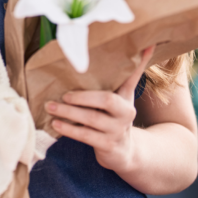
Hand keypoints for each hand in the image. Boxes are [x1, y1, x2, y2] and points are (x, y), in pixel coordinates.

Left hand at [46, 46, 154, 173]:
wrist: (124, 152)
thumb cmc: (113, 119)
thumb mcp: (118, 100)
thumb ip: (114, 81)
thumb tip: (120, 53)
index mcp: (127, 97)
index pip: (133, 76)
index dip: (140, 61)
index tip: (147, 45)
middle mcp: (126, 112)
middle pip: (107, 99)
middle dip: (81, 96)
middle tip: (62, 94)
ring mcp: (118, 130)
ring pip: (92, 118)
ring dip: (68, 112)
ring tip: (50, 106)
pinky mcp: (108, 145)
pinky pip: (86, 136)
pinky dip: (69, 129)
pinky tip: (56, 124)